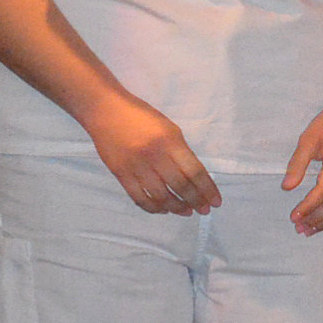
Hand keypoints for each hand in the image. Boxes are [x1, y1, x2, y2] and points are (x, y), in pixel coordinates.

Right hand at [85, 93, 222, 215]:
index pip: (194, 171)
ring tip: (186, 211)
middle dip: (195, 201)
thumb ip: (181, 152)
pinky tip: (163, 209)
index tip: (216, 201)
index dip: (207, 189)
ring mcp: (136, 166)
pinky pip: (139, 198)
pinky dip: (153, 208)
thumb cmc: (142, 117)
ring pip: (160, 196)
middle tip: (204, 210)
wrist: (106, 111)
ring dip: (176, 208)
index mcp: (171, 141)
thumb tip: (194, 178)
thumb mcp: (169, 128)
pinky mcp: (120, 174)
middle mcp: (154, 155)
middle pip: (180, 186)